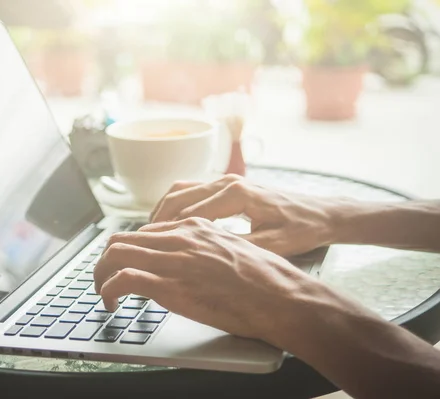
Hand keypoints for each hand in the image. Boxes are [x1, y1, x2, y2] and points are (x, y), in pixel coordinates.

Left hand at [94, 217, 314, 342]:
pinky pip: (121, 279)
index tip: (128, 265)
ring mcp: (173, 259)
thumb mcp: (234, 250)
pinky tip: (110, 302)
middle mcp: (180, 237)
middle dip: (106, 259)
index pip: (147, 232)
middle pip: (124, 239)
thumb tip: (192, 263)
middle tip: (105, 277)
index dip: (131, 250)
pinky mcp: (170, 284)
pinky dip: (107, 289)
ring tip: (102, 292)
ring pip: (115, 254)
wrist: (282, 297)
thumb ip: (207, 249)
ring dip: (100, 273)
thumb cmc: (267, 279)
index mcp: (196, 226)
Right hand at [150, 174, 339, 255]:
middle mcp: (228, 182)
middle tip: (141, 242)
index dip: (169, 233)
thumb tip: (209, 259)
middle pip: (179, 197)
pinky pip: (191, 191)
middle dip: (157, 220)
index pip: (191, 214)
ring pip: (181, 190)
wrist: (322, 213)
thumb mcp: (275, 245)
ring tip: (148, 233)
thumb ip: (242, 249)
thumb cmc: (302, 229)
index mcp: (237, 194)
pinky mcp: (228, 186)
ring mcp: (226, 181)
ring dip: (163, 210)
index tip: (152, 250)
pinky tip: (168, 223)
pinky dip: (175, 206)